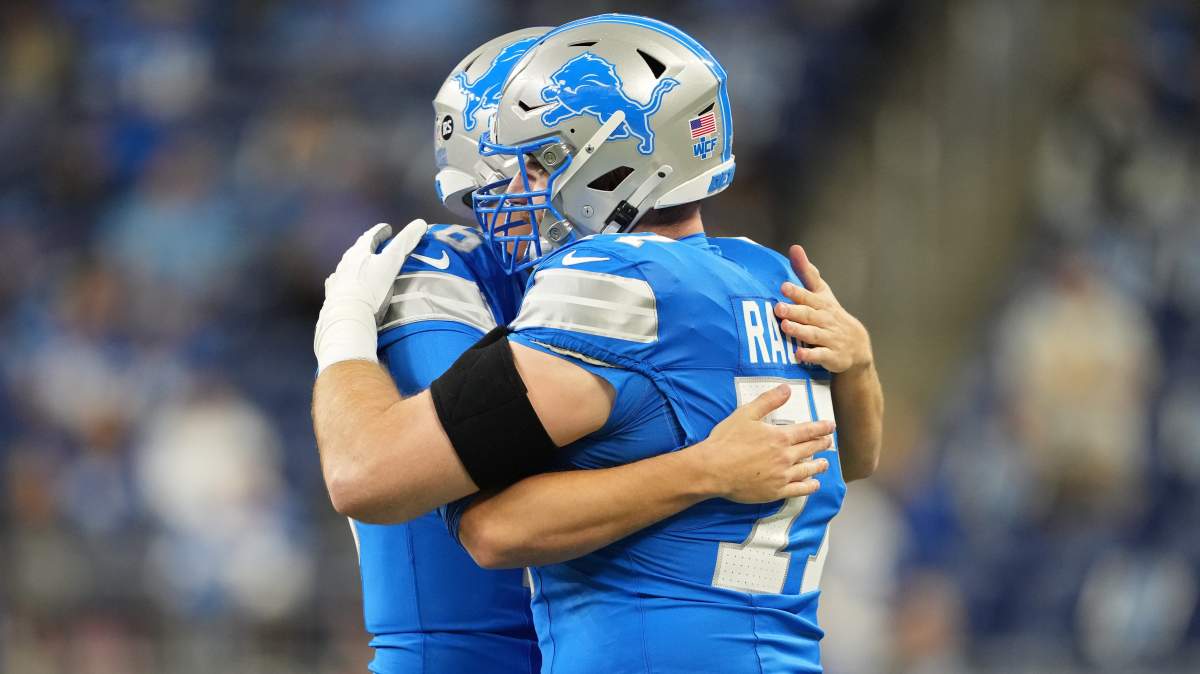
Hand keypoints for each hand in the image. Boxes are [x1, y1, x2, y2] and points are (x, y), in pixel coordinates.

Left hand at [314, 220, 427, 372]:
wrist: (348, 315)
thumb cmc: (371, 288)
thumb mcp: (391, 262)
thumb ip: (406, 242)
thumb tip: (421, 222)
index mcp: (360, 252)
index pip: (371, 235)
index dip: (381, 231)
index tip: (388, 228)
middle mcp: (346, 262)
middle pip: (358, 249)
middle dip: (369, 246)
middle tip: (378, 246)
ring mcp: (338, 278)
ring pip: (348, 265)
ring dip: (357, 262)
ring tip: (365, 265)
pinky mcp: (333, 294)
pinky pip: (339, 282)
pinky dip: (346, 279)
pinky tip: (348, 283)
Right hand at [689, 384, 833, 502]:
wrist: (712, 469)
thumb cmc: (726, 441)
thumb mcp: (746, 414)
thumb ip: (768, 401)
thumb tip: (787, 388)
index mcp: (780, 437)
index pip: (808, 431)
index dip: (822, 428)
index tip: (831, 426)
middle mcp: (785, 457)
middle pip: (811, 449)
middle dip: (822, 444)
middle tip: (829, 442)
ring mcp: (782, 476)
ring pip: (808, 470)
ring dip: (819, 465)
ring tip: (825, 463)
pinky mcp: (775, 492)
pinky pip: (799, 490)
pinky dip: (810, 486)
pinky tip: (814, 484)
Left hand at [775, 245, 872, 373]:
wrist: (856, 344)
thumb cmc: (830, 314)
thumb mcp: (821, 293)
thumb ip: (807, 273)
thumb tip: (795, 248)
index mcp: (822, 304)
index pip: (809, 296)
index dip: (797, 291)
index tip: (784, 286)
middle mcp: (825, 320)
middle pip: (809, 315)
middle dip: (794, 311)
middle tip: (778, 308)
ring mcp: (829, 338)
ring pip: (813, 334)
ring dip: (799, 331)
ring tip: (785, 326)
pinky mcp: (831, 356)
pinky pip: (820, 356)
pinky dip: (810, 356)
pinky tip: (797, 355)